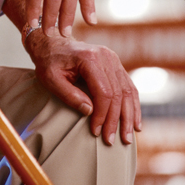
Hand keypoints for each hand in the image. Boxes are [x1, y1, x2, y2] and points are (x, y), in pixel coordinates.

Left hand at [26, 31, 140, 144]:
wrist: (52, 44)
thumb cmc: (49, 62)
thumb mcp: (51, 79)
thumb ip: (69, 95)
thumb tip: (89, 111)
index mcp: (90, 58)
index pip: (103, 92)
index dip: (102, 115)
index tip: (96, 132)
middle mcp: (105, 56)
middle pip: (117, 93)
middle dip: (116, 120)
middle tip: (112, 141)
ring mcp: (112, 59)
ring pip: (127, 91)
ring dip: (129, 116)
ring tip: (127, 138)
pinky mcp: (115, 64)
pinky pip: (128, 87)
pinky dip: (133, 106)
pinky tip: (135, 122)